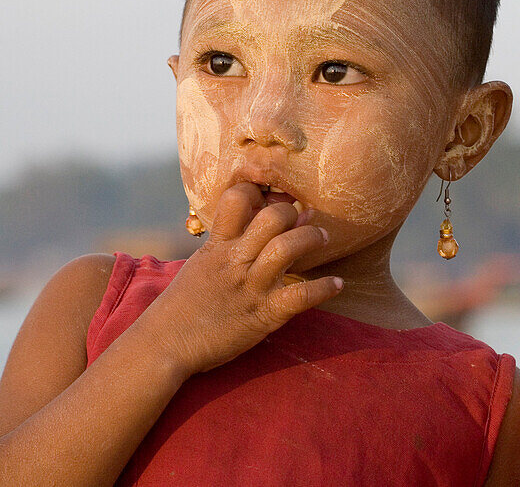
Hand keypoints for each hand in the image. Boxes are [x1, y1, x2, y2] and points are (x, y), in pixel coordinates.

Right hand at [140, 183, 341, 375]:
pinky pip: (300, 296)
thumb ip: (229, 244)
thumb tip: (260, 225)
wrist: (162, 347)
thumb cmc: (183, 305)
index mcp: (217, 246)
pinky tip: (337, 284)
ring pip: (285, 248)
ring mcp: (250, 287)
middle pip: (271, 218)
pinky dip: (324, 288)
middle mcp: (235, 261)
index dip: (258, 192)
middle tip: (307, 220)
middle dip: (292, 213)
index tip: (272, 197)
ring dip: (310, 239)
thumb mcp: (201, 264)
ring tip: (322, 240)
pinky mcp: (263, 315)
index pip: (237, 198)